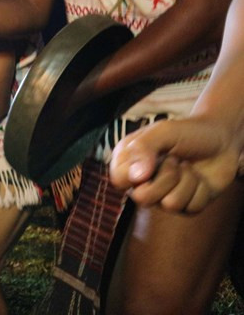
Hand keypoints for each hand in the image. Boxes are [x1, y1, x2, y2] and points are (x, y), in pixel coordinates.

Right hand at [110, 117, 242, 212]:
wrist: (222, 139)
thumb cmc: (188, 133)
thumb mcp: (162, 132)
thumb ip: (143, 148)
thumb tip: (137, 177)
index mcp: (130, 162)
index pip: (119, 180)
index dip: (133, 175)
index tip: (152, 160)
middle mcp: (144, 182)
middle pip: (142, 198)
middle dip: (166, 177)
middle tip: (175, 160)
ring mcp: (164, 196)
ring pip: (170, 204)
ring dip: (186, 181)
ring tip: (189, 166)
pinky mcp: (186, 206)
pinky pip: (190, 207)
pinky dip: (201, 189)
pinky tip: (200, 178)